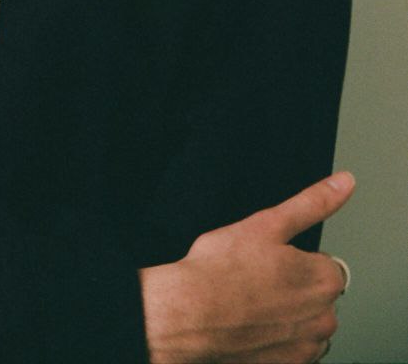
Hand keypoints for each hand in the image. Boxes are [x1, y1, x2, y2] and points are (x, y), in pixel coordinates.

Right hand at [139, 171, 354, 362]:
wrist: (188, 315)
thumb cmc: (220, 271)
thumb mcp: (267, 223)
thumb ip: (312, 203)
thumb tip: (343, 184)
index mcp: (325, 279)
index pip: (322, 263)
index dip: (292, 258)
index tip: (268, 261)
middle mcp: (324, 319)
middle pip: (314, 296)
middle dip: (291, 288)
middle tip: (255, 280)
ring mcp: (306, 348)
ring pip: (302, 324)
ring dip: (285, 317)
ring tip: (249, 305)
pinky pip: (289, 350)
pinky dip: (274, 341)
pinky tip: (249, 327)